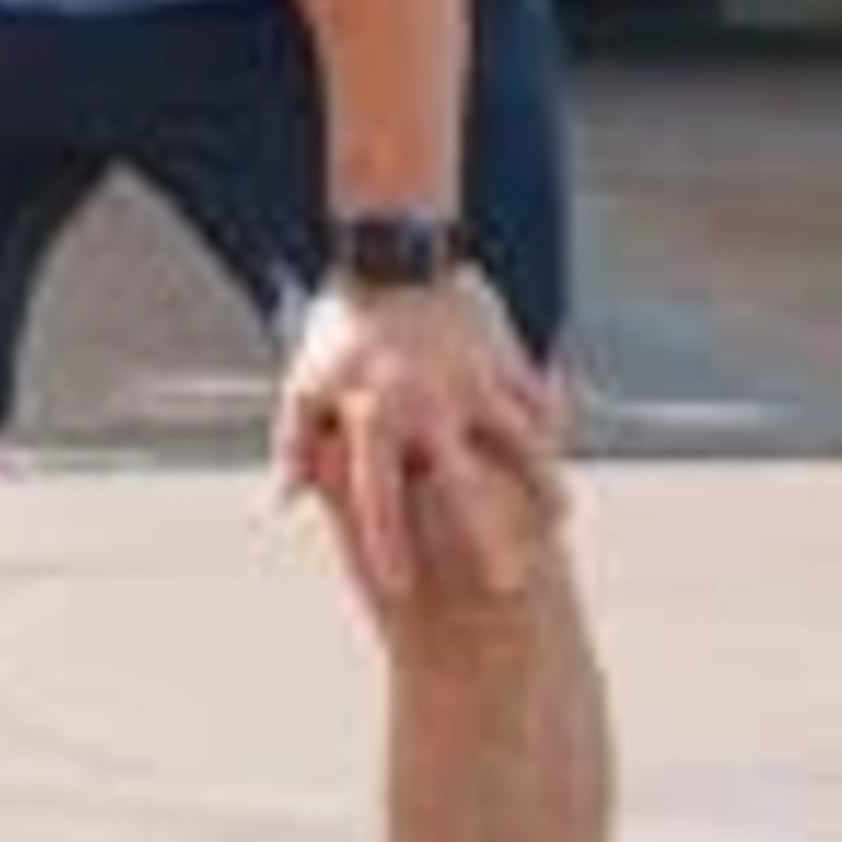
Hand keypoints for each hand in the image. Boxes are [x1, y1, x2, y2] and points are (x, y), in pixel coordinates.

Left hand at [274, 272, 566, 606]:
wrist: (391, 250)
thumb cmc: (342, 330)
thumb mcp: (306, 383)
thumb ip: (295, 447)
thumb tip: (281, 508)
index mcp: (376, 414)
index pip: (379, 494)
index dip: (386, 543)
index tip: (399, 590)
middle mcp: (429, 404)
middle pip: (466, 485)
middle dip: (487, 538)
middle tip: (508, 588)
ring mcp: (474, 381)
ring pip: (521, 443)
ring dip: (542, 484)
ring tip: (557, 522)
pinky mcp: (504, 358)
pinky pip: (537, 401)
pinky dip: (551, 431)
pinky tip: (559, 461)